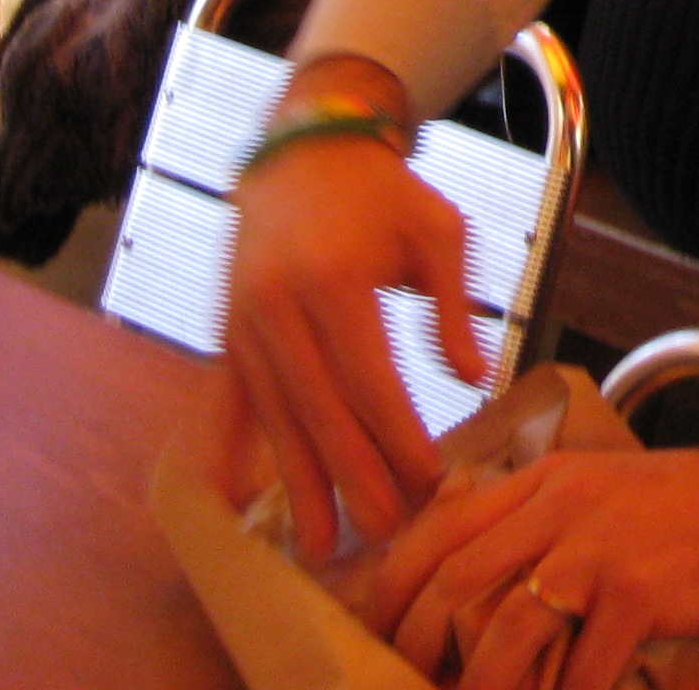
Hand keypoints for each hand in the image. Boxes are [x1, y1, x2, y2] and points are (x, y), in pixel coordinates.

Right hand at [223, 59, 483, 562]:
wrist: (305, 152)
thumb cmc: (382, 194)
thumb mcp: (437, 231)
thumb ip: (454, 305)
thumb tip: (475, 376)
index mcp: (336, 283)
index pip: (371, 381)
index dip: (399, 438)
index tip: (428, 483)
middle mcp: (281, 310)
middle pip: (321, 413)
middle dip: (353, 481)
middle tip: (383, 537)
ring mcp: (246, 324)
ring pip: (275, 419)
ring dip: (298, 484)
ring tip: (319, 547)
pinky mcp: (227, 332)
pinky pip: (225, 401)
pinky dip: (223, 451)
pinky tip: (227, 500)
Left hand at [365, 412, 698, 689]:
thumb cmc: (692, 506)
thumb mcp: (601, 488)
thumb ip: (543, 521)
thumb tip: (481, 585)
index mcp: (544, 480)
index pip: (438, 530)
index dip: (390, 589)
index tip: (370, 635)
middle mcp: (560, 507)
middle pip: (453, 583)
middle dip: (414, 651)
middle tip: (406, 688)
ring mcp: (598, 549)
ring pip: (504, 633)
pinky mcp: (638, 591)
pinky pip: (581, 670)